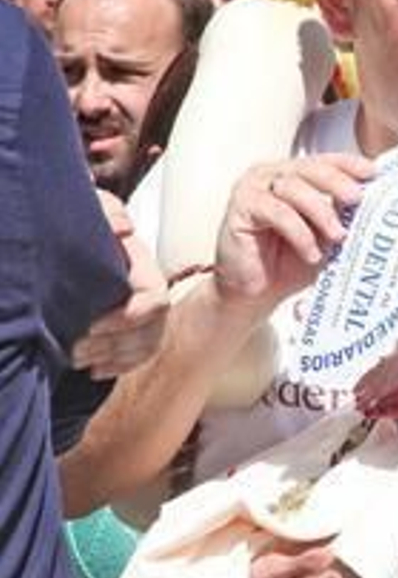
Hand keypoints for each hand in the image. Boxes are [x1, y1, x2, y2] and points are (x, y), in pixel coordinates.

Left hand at [71, 194, 169, 377]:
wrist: (61, 234)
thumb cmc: (72, 221)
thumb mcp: (89, 208)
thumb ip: (107, 211)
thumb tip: (125, 230)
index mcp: (141, 264)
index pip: (155, 299)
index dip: (129, 318)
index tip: (92, 325)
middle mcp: (146, 288)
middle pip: (153, 328)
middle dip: (115, 344)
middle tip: (75, 348)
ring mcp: (138, 308)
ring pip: (148, 344)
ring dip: (114, 357)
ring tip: (77, 358)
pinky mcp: (125, 326)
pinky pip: (139, 354)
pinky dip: (119, 366)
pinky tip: (95, 369)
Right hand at [214, 154, 372, 309]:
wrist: (256, 292)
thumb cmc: (291, 261)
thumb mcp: (325, 234)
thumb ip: (341, 214)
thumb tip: (373, 202)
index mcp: (294, 174)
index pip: (324, 161)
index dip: (349, 164)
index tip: (373, 173)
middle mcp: (272, 174)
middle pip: (310, 168)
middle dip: (337, 182)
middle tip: (357, 199)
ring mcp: (253, 187)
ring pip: (293, 188)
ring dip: (321, 212)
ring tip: (339, 236)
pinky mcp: (240, 207)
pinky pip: (276, 212)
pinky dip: (299, 233)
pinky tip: (312, 253)